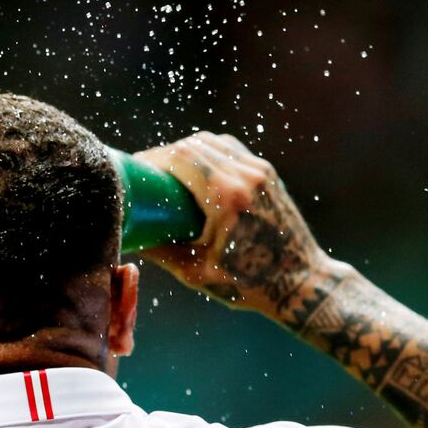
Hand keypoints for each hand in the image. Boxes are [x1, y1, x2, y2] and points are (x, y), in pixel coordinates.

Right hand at [134, 132, 342, 321]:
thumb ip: (159, 251)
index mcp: (227, 199)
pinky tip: (197, 168)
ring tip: (169, 170)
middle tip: (147, 172)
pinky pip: (231, 150)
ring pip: (213, 142)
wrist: (300, 282)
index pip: (180, 158)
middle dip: (165, 154)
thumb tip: (127, 236)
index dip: (152, 158)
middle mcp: (246, 178)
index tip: (135, 169)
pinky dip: (209, 152)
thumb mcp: (195, 272)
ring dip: (187, 150)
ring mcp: (260, 172)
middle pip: (193, 145)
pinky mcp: (268, 175)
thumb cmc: (247, 284)